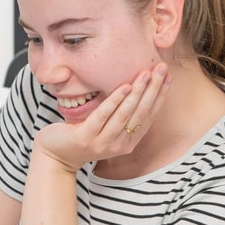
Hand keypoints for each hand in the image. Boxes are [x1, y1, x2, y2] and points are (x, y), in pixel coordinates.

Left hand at [31, 64, 170, 172]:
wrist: (56, 156)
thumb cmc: (82, 135)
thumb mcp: (106, 127)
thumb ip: (121, 114)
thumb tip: (136, 85)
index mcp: (128, 142)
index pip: (149, 116)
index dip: (160, 96)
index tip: (168, 76)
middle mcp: (119, 145)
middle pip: (141, 113)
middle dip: (154, 89)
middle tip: (162, 68)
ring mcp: (103, 143)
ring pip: (125, 114)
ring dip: (138, 92)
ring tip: (146, 73)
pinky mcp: (86, 138)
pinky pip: (103, 116)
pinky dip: (115, 100)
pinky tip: (124, 86)